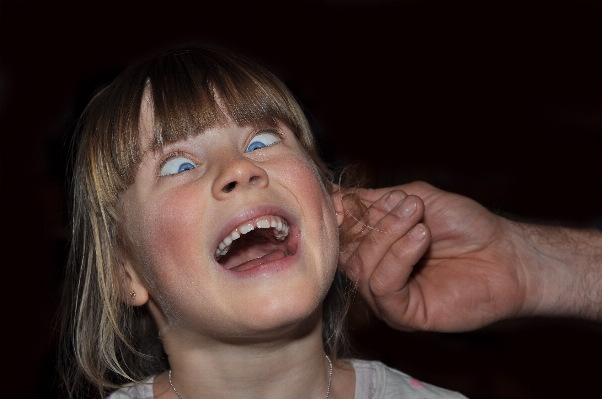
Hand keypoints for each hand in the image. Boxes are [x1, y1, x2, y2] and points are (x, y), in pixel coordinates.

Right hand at [332, 181, 526, 331]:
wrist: (506, 253)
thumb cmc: (466, 225)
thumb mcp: (416, 198)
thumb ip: (374, 199)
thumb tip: (332, 195)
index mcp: (373, 247)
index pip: (338, 233)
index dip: (345, 211)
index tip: (364, 194)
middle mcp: (373, 273)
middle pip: (345, 251)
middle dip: (374, 223)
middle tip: (409, 205)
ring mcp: (386, 296)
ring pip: (361, 268)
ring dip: (389, 236)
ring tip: (419, 219)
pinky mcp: (403, 315)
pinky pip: (382, 287)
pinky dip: (399, 256)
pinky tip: (421, 238)